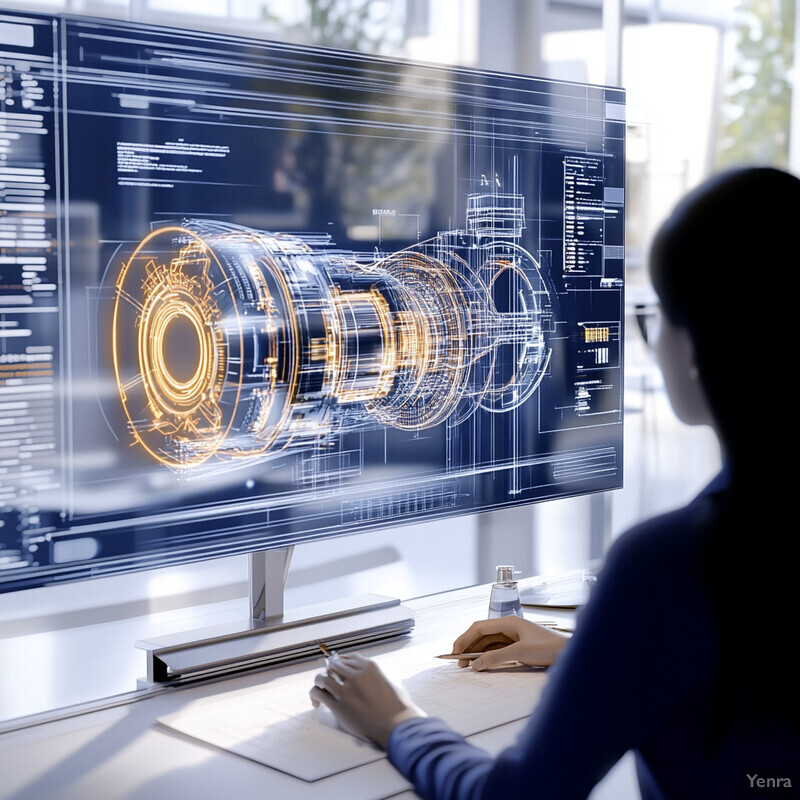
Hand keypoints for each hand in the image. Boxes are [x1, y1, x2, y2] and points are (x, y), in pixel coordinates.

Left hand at [309, 652, 424, 748]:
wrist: (395, 725)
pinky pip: (318, 693)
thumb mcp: (390, 680)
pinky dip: (314, 696)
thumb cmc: (397, 706)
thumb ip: (376, 674)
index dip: (341, 661)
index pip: (348, 658)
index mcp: (369, 666)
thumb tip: (368, 675)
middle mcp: (355, 675)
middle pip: (333, 665)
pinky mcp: (338, 705)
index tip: (337, 666)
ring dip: (319, 681)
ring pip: (322, 677)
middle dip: (330, 670)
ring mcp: (345, 690)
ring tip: (320, 688)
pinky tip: (317, 702)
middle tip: (329, 678)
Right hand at [452, 616, 569, 669]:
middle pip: (482, 635)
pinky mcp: (518, 647)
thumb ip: (496, 658)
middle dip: (468, 647)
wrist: (571, 654)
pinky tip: (482, 664)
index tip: (455, 652)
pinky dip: (487, 656)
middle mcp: (509, 627)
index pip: (479, 627)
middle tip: (458, 662)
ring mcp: (513, 637)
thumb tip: (475, 664)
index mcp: (508, 622)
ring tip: (467, 665)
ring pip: (488, 643)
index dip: (464, 639)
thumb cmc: (550, 648)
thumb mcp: (520, 653)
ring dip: (477, 653)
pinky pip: (497, 650)